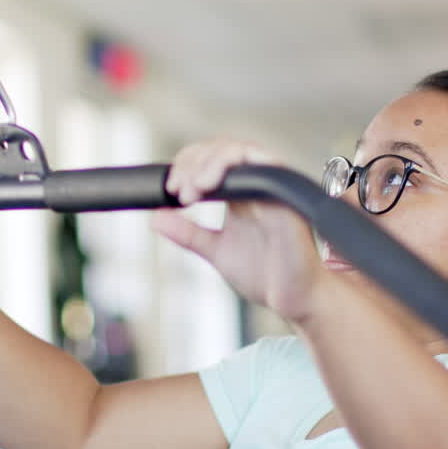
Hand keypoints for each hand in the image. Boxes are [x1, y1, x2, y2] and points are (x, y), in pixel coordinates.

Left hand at [150, 139, 327, 323]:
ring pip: (241, 151)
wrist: (292, 299)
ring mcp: (274, 190)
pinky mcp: (288, 198)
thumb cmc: (266, 275)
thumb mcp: (214, 250)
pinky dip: (237, 168)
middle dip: (194, 163)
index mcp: (242, 193)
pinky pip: (267, 169)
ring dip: (210, 163)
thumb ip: (187, 233)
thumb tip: (156, 217)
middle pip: (223, 149)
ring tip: (191, 190)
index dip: (187, 165)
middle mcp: (259, 186)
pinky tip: (213, 186)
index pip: (212, 159)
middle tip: (177, 190)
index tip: (169, 190)